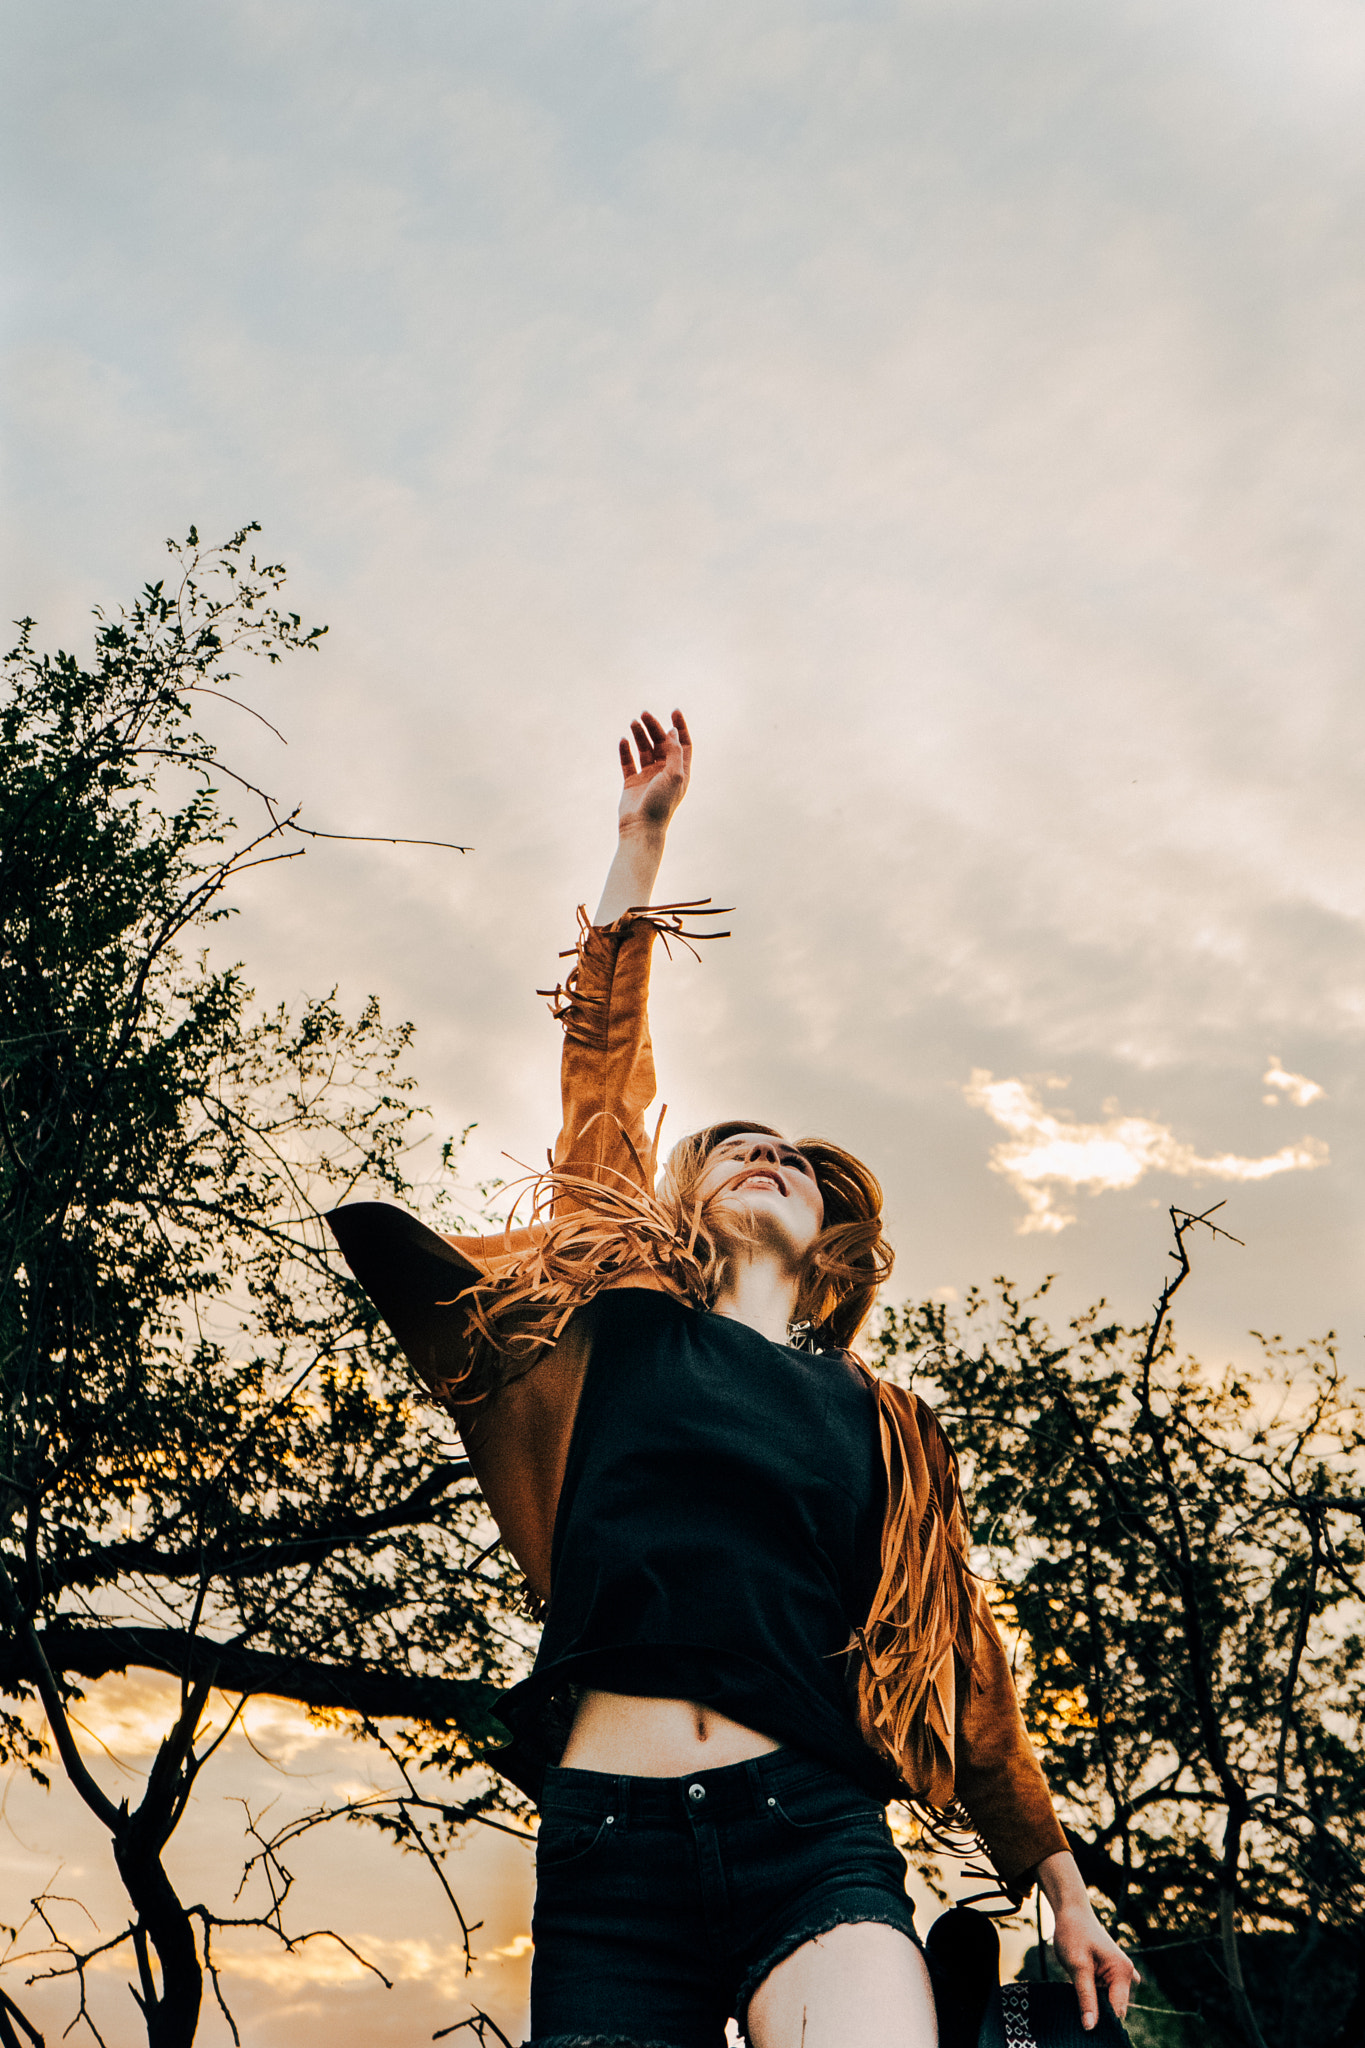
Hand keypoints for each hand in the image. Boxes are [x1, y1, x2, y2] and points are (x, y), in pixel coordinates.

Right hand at [617, 708, 690, 838]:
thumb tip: (672, 732)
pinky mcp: (632, 782)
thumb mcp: (674, 775)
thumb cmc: (661, 805)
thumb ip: (674, 753)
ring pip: (644, 750)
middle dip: (654, 727)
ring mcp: (648, 777)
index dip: (680, 727)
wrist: (641, 828)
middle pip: (661, 743)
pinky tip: (623, 740)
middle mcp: (665, 772)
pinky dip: (626, 751)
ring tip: (633, 723)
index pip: (683, 744)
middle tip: (644, 715)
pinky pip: (628, 762)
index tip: (674, 711)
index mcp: (680, 771)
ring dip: (640, 736)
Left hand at [1050, 1899, 1139, 2029]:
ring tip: (1077, 1986)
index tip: (1084, 2020)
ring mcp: (1118, 1973)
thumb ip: (1086, 1997)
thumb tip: (1091, 2027)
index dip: (1101, 2019)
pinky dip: (1091, 1993)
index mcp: (1123, 1972)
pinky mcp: (1109, 1972)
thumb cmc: (1074, 1933)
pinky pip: (1102, 1991)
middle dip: (1095, 2009)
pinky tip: (1081, 1984)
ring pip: (1105, 2000)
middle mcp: (1125, 1974)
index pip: (1116, 2010)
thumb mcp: (1077, 1967)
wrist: (1070, 1911)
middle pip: (1111, 2007)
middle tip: (1076, 1999)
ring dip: (1091, 2000)